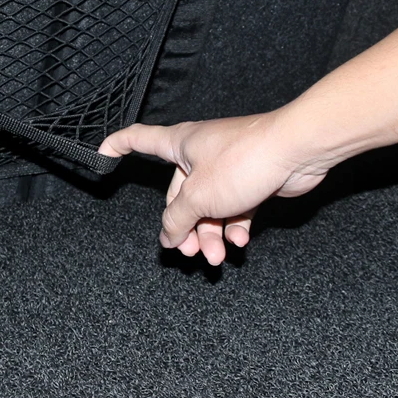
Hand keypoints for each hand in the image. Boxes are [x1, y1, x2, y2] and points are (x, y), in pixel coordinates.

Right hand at [98, 113, 330, 264]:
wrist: (297, 150)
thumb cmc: (244, 159)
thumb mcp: (199, 196)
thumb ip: (178, 218)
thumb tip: (167, 235)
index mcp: (178, 145)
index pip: (136, 139)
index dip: (116, 145)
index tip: (100, 155)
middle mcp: (198, 154)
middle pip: (177, 194)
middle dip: (183, 226)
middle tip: (189, 252)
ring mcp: (224, 167)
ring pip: (207, 207)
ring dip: (210, 234)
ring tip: (215, 258)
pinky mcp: (248, 180)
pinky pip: (233, 209)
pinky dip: (234, 227)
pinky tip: (238, 244)